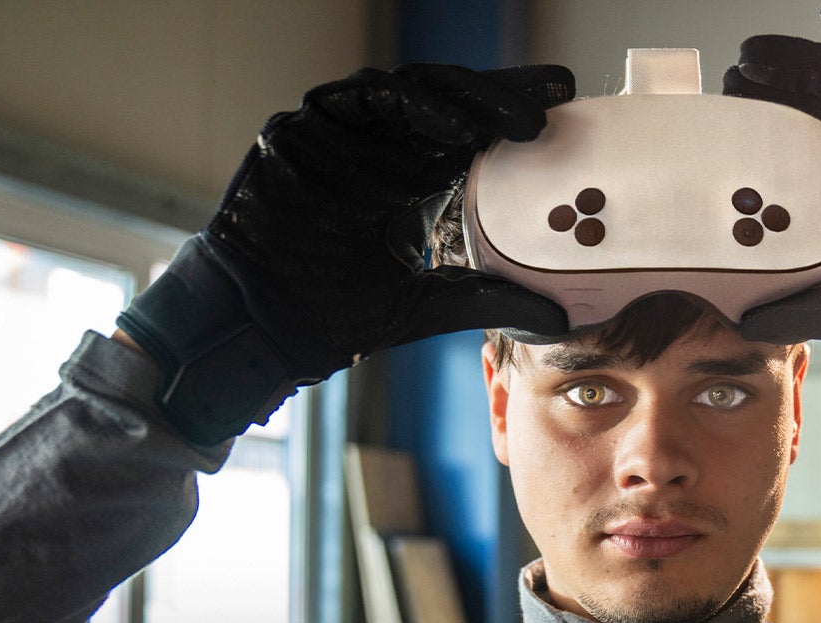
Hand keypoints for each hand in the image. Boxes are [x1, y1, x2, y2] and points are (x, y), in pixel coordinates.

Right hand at [118, 63, 574, 444]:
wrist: (258, 331)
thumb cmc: (327, 317)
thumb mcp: (424, 307)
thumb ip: (485, 299)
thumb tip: (560, 319)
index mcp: (402, 181)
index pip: (464, 137)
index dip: (508, 121)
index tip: (563, 116)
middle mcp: (372, 151)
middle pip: (444, 105)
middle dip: (499, 97)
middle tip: (555, 97)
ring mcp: (334, 137)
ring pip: (408, 93)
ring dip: (464, 101)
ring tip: (515, 119)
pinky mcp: (298, 132)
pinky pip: (360, 101)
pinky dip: (412, 107)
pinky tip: (456, 126)